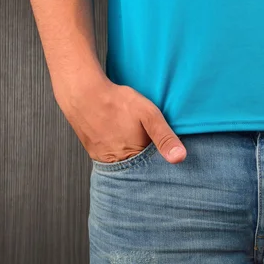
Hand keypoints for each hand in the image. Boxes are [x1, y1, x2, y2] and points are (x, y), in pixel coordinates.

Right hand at [54, 73, 186, 163]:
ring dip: (134, 158)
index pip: (154, 169)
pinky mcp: (95, 153)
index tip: (167, 152)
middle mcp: (118, 164)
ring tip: (136, 140)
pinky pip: (113, 159)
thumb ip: (164, 136)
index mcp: (134, 158)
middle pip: (140, 169)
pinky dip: (121, 153)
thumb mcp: (148, 115)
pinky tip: (124, 140)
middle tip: (148, 141)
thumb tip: (180, 158)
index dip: (163, 161)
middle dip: (148, 160)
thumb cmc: (117, 102)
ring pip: (126, 165)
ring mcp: (104, 160)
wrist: (83, 94)